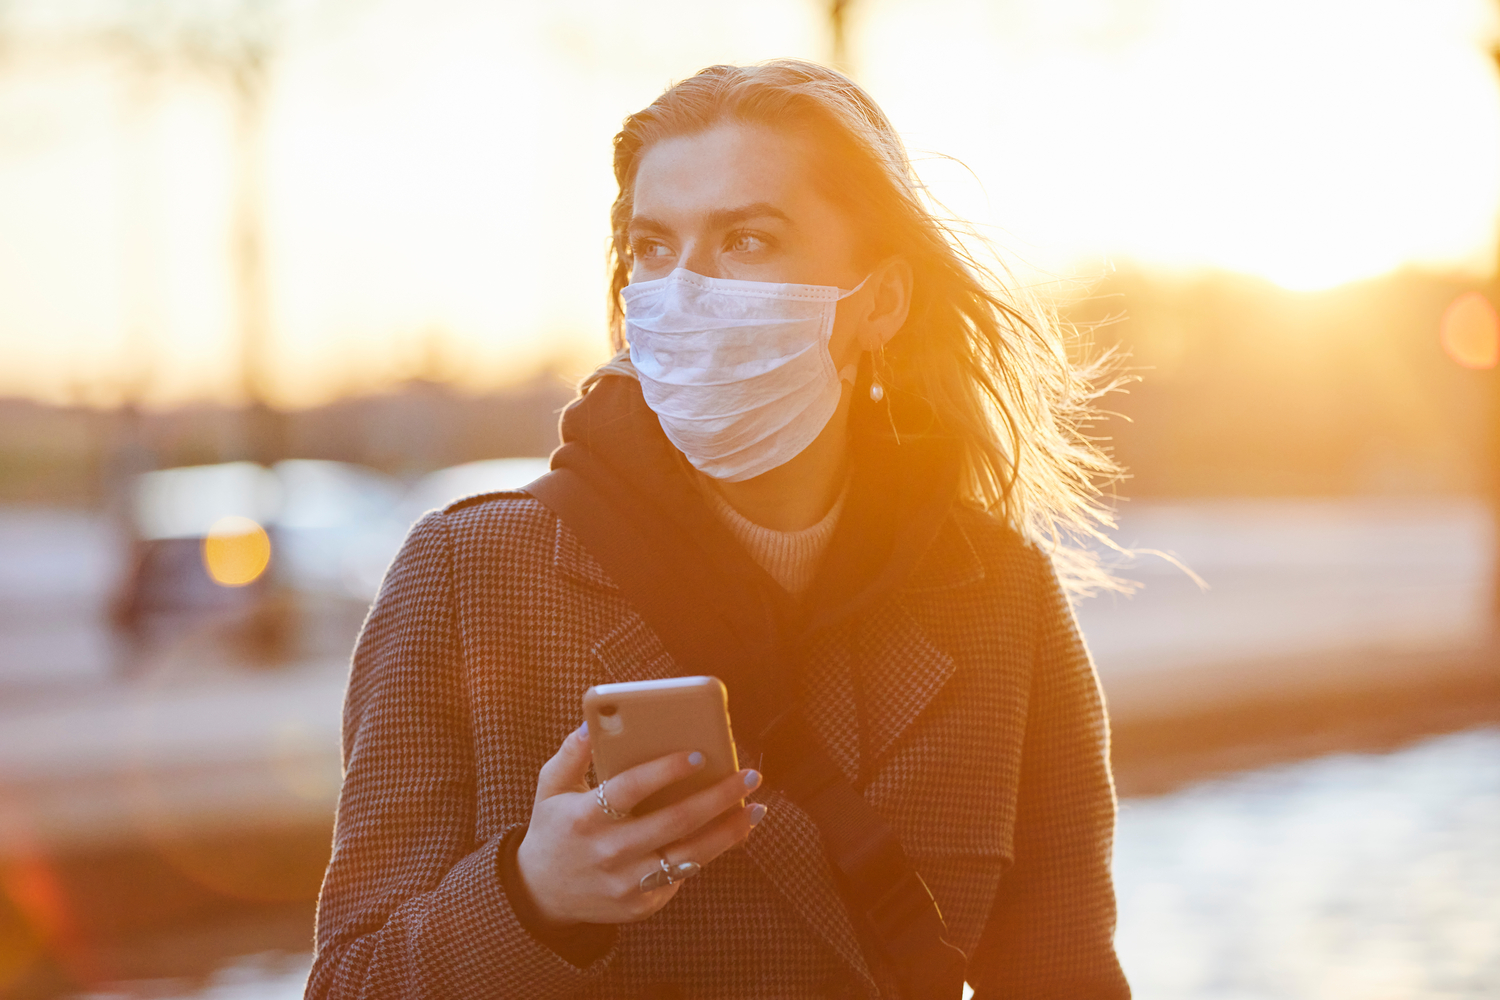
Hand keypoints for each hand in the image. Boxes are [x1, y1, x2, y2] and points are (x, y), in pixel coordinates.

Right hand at [515, 723, 765, 926]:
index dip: (665, 770)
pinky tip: (732, 832)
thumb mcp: (550, 787)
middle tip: (750, 775)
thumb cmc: (554, 829)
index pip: (631, 788)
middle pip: (675, 822)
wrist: (542, 895)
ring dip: (729, 830)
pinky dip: (710, 852)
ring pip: (690, 854)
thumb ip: (572, 753)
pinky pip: (683, 874)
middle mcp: (609, 851)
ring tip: (757, 808)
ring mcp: (627, 882)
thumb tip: (594, 722)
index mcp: (586, 816)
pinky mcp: (642, 903)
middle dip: (719, 796)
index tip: (700, 754)